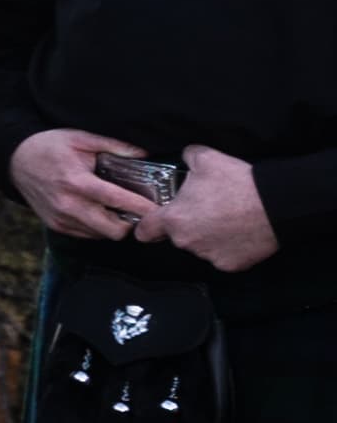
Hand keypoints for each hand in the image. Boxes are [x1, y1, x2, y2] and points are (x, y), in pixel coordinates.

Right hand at [8, 126, 162, 246]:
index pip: (117, 200)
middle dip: (130, 223)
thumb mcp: (80, 138)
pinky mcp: (56, 225)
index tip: (159, 210)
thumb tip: (143, 153)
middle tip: (139, 211)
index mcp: (76, 181)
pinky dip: (98, 227)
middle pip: (113, 229)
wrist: (14, 160)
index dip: (142, 207)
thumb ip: (113, 145)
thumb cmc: (48, 146)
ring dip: (114, 226)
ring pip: (101, 235)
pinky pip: (87, 234)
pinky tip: (99, 212)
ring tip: (120, 211)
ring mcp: (61, 217)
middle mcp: (68, 204)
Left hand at [157, 144, 279, 272]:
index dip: (149, 225)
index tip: (155, 222)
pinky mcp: (230, 265)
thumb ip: (187, 158)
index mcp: (174, 219)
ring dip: (208, 236)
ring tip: (228, 218)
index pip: (145, 231)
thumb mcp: (206, 159)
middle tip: (208, 210)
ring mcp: (209, 255)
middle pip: (178, 236)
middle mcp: (187, 242)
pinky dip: (229, 247)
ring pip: (201, 246)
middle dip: (188, 225)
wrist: (277, 204)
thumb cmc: (238, 182)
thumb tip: (186, 157)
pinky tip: (240, 232)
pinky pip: (223, 256)